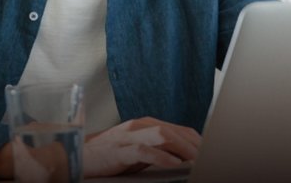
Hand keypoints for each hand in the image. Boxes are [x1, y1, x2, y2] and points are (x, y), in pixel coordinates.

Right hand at [84, 117, 200, 177]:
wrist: (77, 157)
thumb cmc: (110, 156)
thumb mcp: (138, 151)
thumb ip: (159, 150)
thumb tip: (185, 158)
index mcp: (145, 125)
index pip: (179, 129)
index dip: (197, 141)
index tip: (212, 152)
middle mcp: (138, 126)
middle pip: (174, 131)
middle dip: (194, 145)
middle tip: (211, 158)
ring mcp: (127, 137)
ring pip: (162, 136)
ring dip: (182, 148)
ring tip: (197, 160)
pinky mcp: (118, 150)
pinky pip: (143, 150)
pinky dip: (161, 157)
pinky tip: (174, 164)